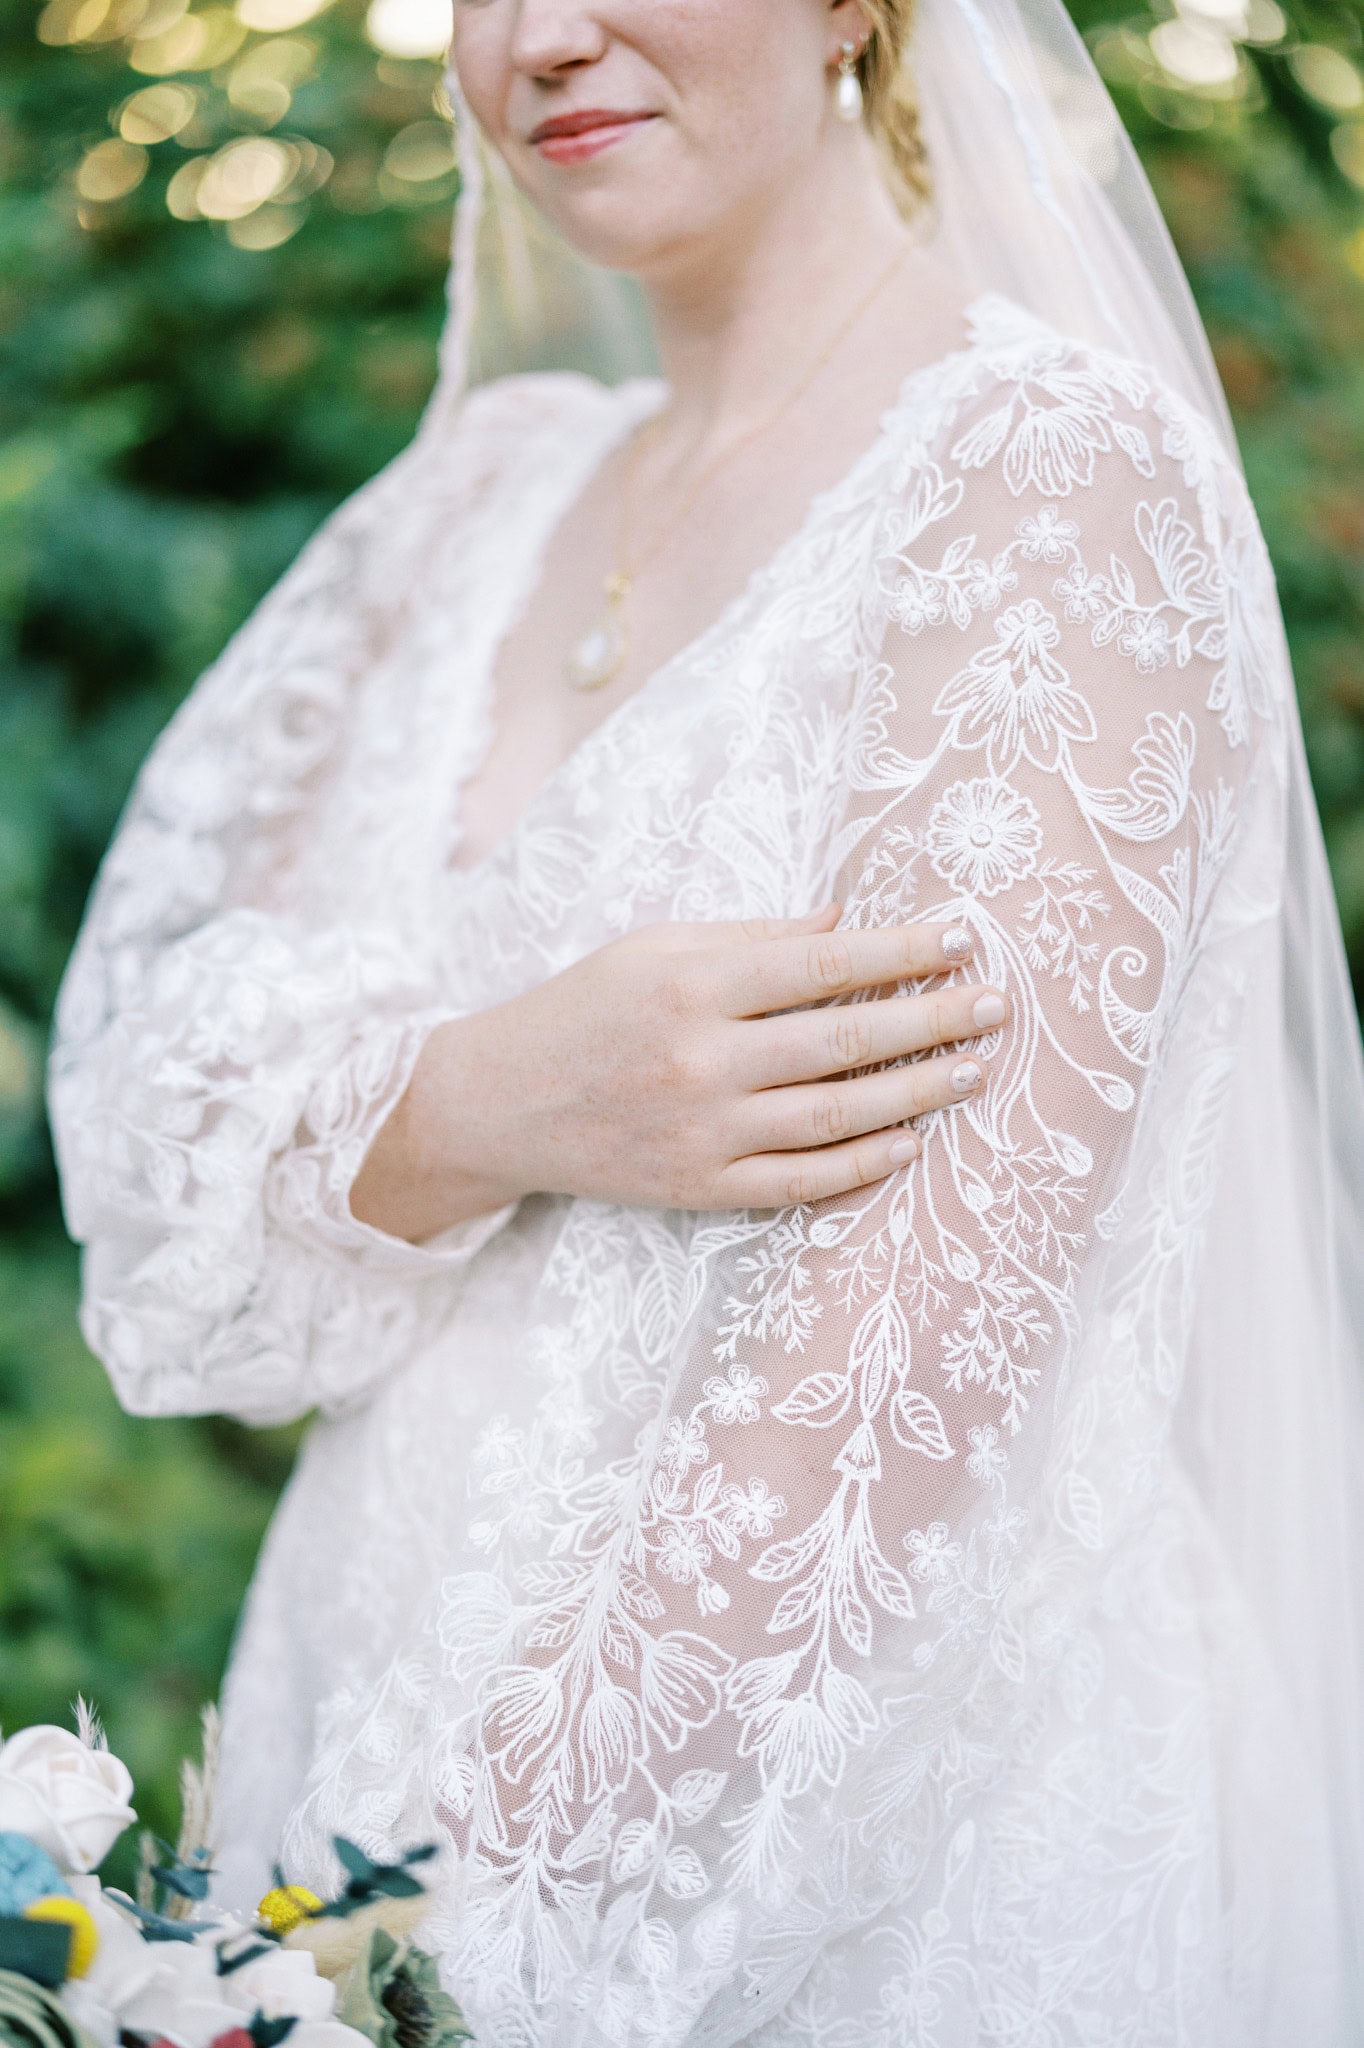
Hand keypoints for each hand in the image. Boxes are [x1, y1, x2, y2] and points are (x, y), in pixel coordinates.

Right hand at [349, 904, 1009, 1240]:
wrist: (500, 1102)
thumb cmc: (582, 1008)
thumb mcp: (654, 946)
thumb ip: (752, 937)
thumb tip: (846, 924)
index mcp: (692, 982)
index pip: (823, 964)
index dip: (901, 951)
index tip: (963, 937)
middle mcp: (701, 1058)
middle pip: (844, 1040)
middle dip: (933, 1019)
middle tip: (998, 1005)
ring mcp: (702, 1131)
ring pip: (835, 1116)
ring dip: (916, 1093)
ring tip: (974, 1070)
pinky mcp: (698, 1187)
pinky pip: (798, 1181)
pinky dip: (861, 1165)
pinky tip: (912, 1143)